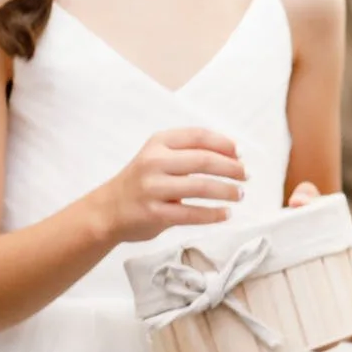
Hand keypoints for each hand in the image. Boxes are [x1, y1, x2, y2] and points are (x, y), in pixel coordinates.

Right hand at [93, 127, 243, 243]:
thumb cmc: (140, 182)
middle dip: (231, 168)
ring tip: (239, 194)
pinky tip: (225, 214)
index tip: (240, 153)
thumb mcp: (158, 156)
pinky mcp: (154, 213)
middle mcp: (154, 162)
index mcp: (158, 143)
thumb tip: (234, 155)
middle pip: (204, 160)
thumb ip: (188, 152)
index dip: (224, 144)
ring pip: (201, 187)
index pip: (199, 136)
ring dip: (227, 191)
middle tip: (245, 175)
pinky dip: (213, 214)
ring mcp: (153, 188)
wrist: (106, 211)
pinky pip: (192, 213)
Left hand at [287, 184, 351, 334]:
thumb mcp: (304, 210)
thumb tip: (299, 200)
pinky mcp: (328, 315)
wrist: (288, 244)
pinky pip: (338, 331)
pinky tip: (319, 345)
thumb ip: (306, 199)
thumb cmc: (302, 227)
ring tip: (351, 336)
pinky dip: (331, 339)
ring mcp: (344, 296)